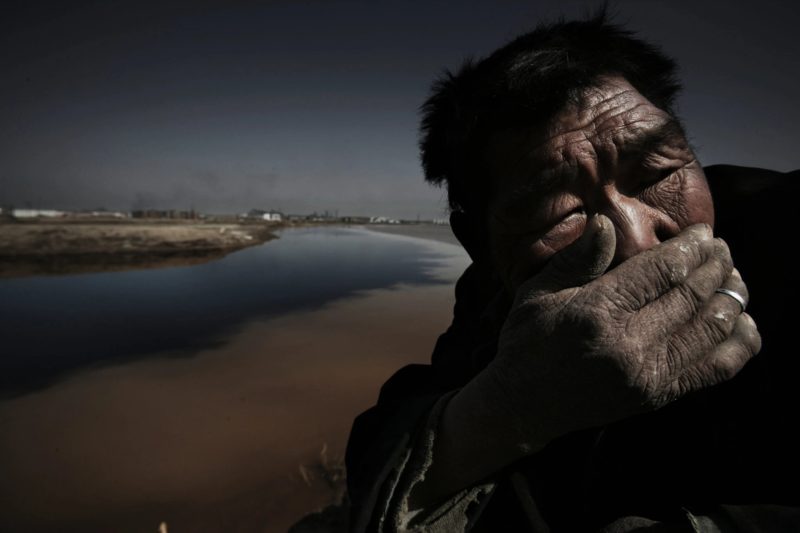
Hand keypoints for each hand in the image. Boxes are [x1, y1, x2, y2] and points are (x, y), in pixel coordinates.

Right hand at [490, 214, 760, 443]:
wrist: (523, 406)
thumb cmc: (527, 341)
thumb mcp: (538, 293)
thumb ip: (577, 259)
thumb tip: (606, 223)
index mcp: (597, 313)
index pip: (662, 272)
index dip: (690, 248)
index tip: (704, 232)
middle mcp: (629, 345)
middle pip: (692, 296)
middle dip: (715, 266)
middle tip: (722, 248)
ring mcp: (648, 375)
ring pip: (711, 328)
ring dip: (731, 297)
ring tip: (732, 276)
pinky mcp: (659, 396)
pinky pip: (716, 368)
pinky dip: (738, 343)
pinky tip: (742, 322)